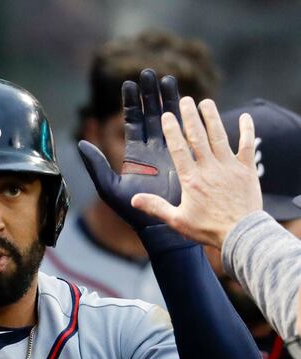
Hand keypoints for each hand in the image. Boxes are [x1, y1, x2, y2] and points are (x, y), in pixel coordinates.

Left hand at [78, 69, 181, 229]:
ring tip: (169, 78)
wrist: (161, 227)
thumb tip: (81, 143)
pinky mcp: (187, 159)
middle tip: (149, 72)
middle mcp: (153, 149)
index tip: (129, 82)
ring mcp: (172, 152)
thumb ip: (95, 165)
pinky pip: (188, 134)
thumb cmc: (134, 211)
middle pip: (152, 114)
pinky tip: (190, 100)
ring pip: (171, 120)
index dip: (131, 102)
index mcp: (135, 153)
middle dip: (150, 94)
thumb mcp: (109, 187)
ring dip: (170, 99)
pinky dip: (189, 118)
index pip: (132, 121)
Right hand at [131, 98, 261, 247]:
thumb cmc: (207, 229)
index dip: (172, 130)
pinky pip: (247, 146)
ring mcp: (229, 167)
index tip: (167, 115)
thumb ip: (155, 207)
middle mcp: (209, 168)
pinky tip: (246, 116)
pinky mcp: (247, 170)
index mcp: (191, 179)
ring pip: (219, 136)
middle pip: (198, 136)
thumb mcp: (177, 220)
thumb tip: (133, 199)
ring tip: (205, 102)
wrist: (241, 235)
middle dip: (190, 116)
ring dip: (212, 117)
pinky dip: (247, 130)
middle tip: (184, 100)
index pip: (179, 149)